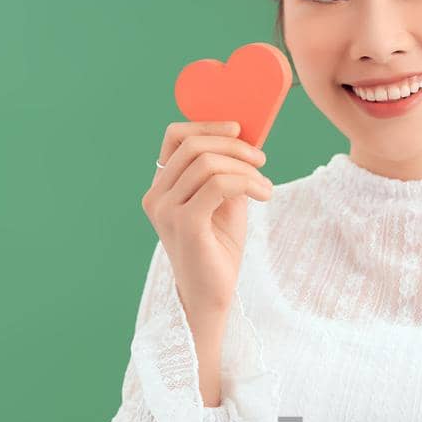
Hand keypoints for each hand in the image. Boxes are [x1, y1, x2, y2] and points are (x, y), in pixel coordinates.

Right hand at [142, 119, 272, 319]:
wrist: (211, 296)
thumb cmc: (218, 251)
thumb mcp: (223, 203)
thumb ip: (226, 172)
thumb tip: (245, 142)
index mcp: (161, 188)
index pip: (174, 138)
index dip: (206, 125)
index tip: (239, 128)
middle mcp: (157, 196)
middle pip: (194, 146)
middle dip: (234, 146)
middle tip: (261, 160)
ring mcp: (167, 210)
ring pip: (208, 163)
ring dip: (245, 169)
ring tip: (265, 185)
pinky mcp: (185, 223)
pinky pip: (220, 184)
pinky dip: (247, 183)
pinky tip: (263, 194)